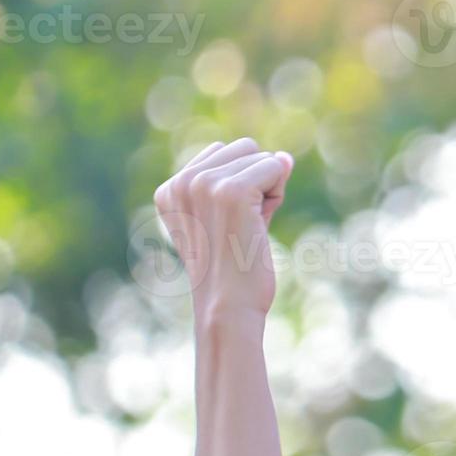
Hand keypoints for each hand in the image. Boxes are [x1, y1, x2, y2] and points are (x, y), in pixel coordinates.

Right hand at [152, 137, 294, 320]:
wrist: (228, 308)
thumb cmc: (234, 270)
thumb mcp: (235, 217)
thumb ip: (254, 182)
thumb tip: (285, 156)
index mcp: (170, 189)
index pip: (222, 153)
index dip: (242, 183)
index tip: (228, 222)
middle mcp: (182, 183)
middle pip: (244, 147)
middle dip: (257, 180)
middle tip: (244, 225)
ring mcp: (205, 185)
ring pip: (261, 156)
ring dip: (269, 189)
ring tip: (249, 228)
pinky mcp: (232, 192)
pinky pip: (275, 166)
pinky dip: (278, 193)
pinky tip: (260, 224)